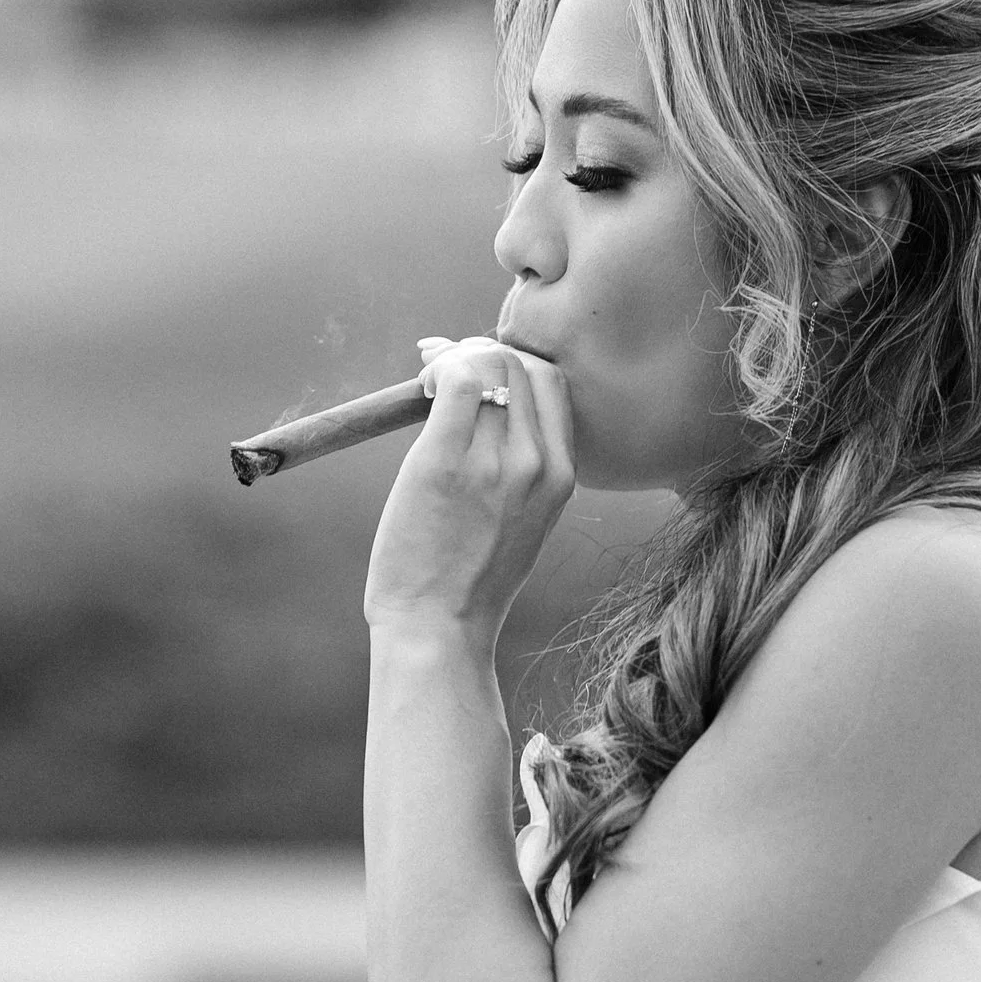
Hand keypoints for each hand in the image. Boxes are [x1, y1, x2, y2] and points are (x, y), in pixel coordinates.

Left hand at [364, 337, 574, 637]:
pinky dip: (436, 369)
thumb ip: (521, 472)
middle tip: (443, 368)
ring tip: (427, 380)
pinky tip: (418, 390)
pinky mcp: (446, 462)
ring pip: (489, 364)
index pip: (551, 385)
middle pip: (523, 365)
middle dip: (481, 351)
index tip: (476, 371)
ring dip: (454, 357)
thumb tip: (486, 411)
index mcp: (561, 478)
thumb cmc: (469, 583)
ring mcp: (496, 463)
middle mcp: (539, 464)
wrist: (440, 630)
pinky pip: (454, 382)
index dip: (511, 363)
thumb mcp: (523, 525)